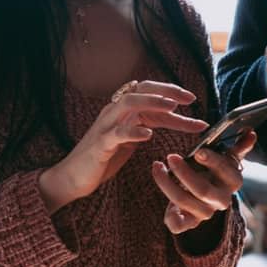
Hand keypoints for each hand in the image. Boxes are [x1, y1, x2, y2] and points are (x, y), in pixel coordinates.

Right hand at [39, 81, 208, 213]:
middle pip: (142, 89)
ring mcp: (106, 125)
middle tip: (189, 99)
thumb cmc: (105, 157)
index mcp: (123, 109)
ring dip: (152, 102)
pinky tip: (148, 134)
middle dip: (167, 91)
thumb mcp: (134, 138)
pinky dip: (133, 131)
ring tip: (172, 108)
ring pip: (129, 102)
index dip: (172, 92)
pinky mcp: (100, 144)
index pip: (150, 92)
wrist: (73, 178)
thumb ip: (153, 125)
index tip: (193, 99)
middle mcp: (115, 111)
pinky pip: (116, 132)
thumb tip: (180, 117)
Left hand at [152, 130, 257, 235]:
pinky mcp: (190, 223)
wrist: (207, 197)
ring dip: (167, 183)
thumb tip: (251, 133)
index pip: (225, 172)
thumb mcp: (227, 159)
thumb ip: (239, 147)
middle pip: (203, 190)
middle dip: (184, 172)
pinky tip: (162, 197)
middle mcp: (222, 200)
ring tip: (157, 166)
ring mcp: (206, 213)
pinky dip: (170, 217)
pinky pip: (178, 226)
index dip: (213, 161)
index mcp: (233, 181)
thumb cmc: (215, 172)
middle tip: (171, 157)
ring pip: (184, 201)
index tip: (198, 151)